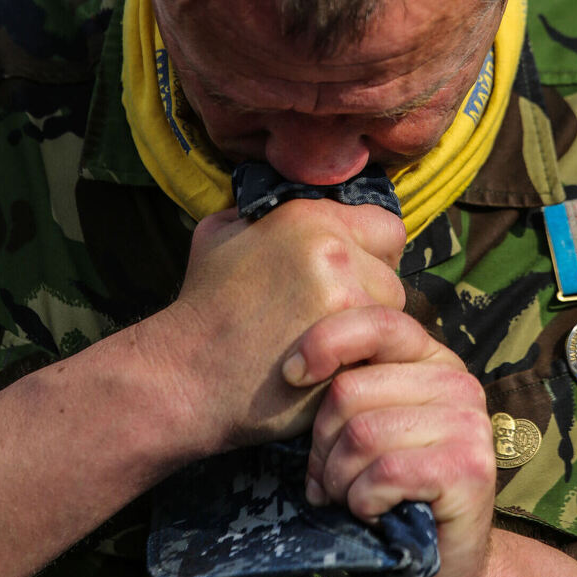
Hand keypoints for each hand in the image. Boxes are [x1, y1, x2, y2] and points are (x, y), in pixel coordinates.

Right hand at [138, 199, 406, 458]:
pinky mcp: (348, 348)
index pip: (387, 226)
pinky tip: (331, 369)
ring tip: (329, 345)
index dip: (374, 252)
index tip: (353, 275)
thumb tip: (294, 201)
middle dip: (372, 295)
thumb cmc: (202, 306)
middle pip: (392, 274)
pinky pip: (383, 352)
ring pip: (393, 315)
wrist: (183, 375)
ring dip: (369, 331)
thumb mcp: (221, 231)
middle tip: (334, 317)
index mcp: (308, 215)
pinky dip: (364, 362)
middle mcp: (332, 249)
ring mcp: (344, 299)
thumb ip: (267, 210)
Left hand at [283, 306, 495, 576]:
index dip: (325, 340)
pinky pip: (384, 471)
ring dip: (340, 479)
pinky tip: (374, 512)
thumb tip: (291, 369)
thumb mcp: (367, 420)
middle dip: (323, 443)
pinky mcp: (468, 467)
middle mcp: (456, 380)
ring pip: (361, 433)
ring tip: (351, 496)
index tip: (291, 374)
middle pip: (350, 389)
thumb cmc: (390, 485)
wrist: (441, 558)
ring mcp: (468, 422)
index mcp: (430, 357)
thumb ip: (348, 385)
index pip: (375, 322)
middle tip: (329, 476)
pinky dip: (363, 501)